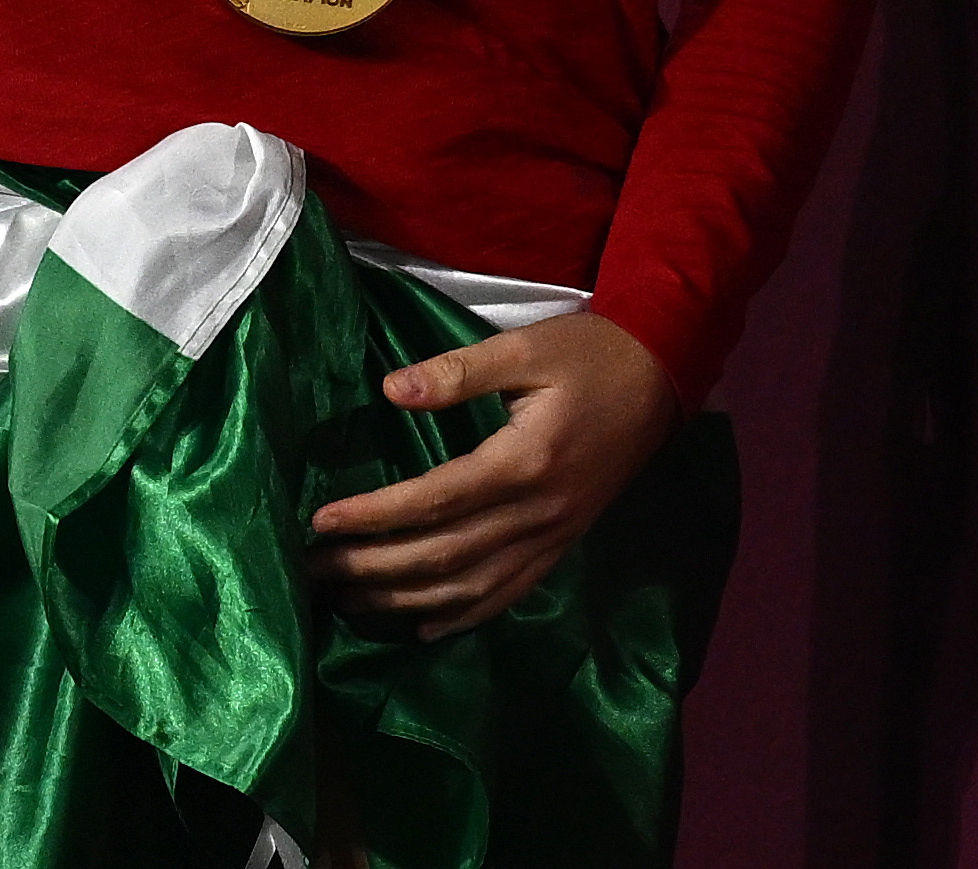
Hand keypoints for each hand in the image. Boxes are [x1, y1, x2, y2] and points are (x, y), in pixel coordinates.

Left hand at [304, 308, 672, 638]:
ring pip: (470, 588)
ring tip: (350, 601)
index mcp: (524, 461)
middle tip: (315, 570)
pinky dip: (462, 617)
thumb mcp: (525, 348)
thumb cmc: (591, 355)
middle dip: (373, 567)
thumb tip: (389, 391)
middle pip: (443, 556)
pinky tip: (423, 629)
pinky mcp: (563, 545)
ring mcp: (553, 536)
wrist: (662, 378)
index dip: (373, 516)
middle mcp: (537, 512)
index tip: (321, 521)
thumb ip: (456, 371)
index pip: (433, 501)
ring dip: (405, 602)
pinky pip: (508, 594)